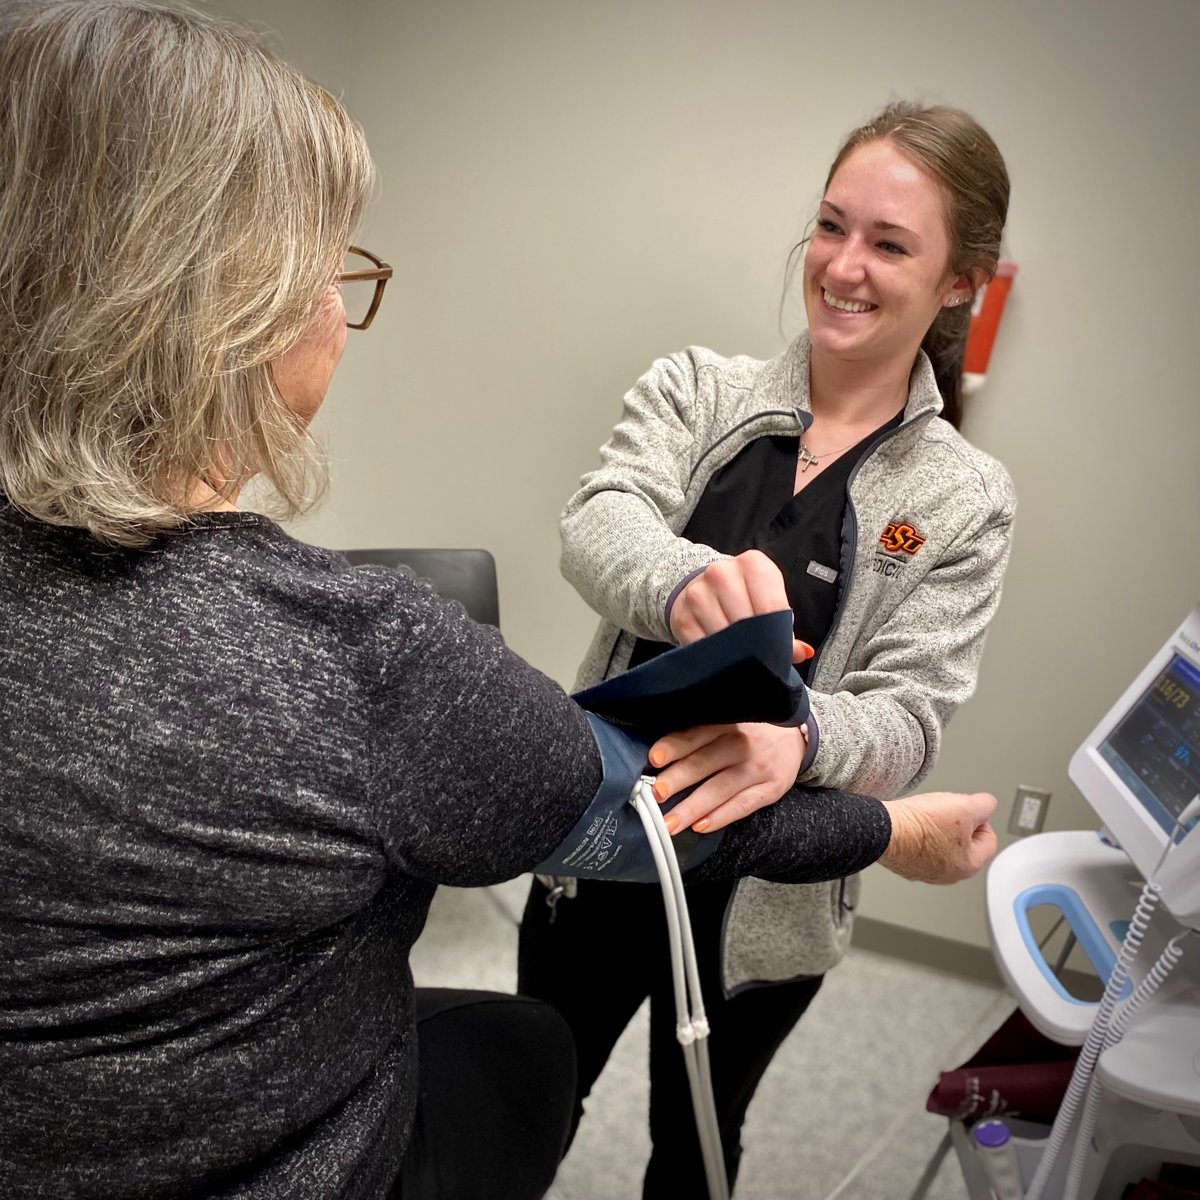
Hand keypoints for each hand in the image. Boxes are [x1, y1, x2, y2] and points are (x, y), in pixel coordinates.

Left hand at [648, 721, 807, 834]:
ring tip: (669, 823)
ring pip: (720, 790)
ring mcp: (758, 769)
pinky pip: (742, 806)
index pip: (696, 734)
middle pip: (704, 763)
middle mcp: (743, 745)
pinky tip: (700, 826)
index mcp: (728, 722)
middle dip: (677, 780)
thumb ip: (700, 731)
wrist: (799, 736)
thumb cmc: (753, 728)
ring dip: (692, 808)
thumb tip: (659, 753)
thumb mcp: (731, 717)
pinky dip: (720, 817)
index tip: (653, 758)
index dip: (674, 746)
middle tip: (654, 793)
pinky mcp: (770, 790)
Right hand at [669, 550, 813, 664]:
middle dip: (756, 645)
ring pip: (723, 635)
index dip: (779, 635)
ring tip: (742, 659)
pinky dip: (714, 657)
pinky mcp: (682, 615)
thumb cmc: (742, 595)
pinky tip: (722, 659)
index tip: (781, 651)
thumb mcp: (767, 601)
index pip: (772, 607)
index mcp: (753, 565)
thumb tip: (803, 652)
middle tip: (762, 659)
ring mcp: (698, 593)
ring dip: (734, 653)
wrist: (699, 586)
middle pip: (747, 622)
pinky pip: (702, 645)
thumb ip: (784, 626)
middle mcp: (722, 573)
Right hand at [879, 792, 997, 883]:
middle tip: (945, 812)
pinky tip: (913, 825)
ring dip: (939, 831)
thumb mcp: (964, 806)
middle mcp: (949, 875)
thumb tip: (987, 805)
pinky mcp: (907, 866)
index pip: (989, 840)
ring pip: (943, 847)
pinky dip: (920, 837)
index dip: (980, 818)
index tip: (965, 809)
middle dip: (959, 826)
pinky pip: (921, 849)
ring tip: (927, 817)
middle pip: (966, 845)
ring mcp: (926, 872)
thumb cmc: (919, 825)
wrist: (882, 830)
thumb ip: (985, 805)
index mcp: (969, 865)